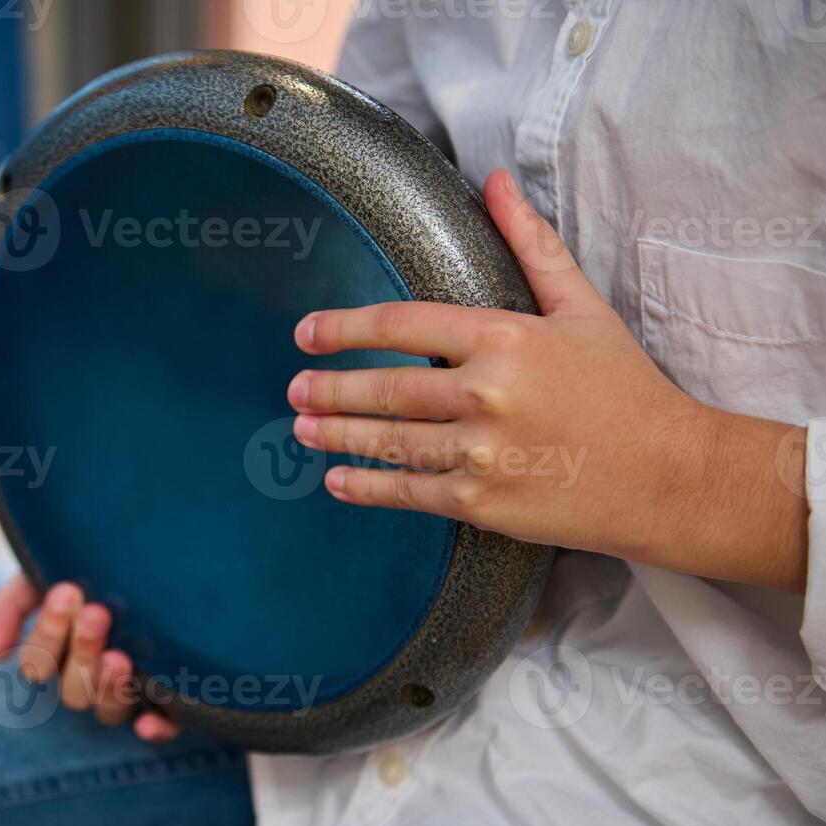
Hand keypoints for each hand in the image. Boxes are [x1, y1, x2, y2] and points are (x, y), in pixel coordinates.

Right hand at [0, 575, 182, 740]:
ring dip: (110, 690)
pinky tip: (148, 724)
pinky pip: (162, 726)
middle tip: (97, 613)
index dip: (49, 634)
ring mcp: (123, 693)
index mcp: (55, 657)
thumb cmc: (82, 575)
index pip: (39, 664)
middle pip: (73, 691)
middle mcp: (86, 680)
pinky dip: (156, 730)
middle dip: (83, 652)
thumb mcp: (38, 579)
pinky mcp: (165, 700)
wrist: (140, 562)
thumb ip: (10, 607)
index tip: (67, 590)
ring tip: (119, 658)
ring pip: (108, 711)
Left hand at [287, 169, 807, 591]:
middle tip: (294, 389)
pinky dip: (367, 487)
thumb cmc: (625, 388)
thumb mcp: (581, 307)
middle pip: (384, 388)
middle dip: (329, 389)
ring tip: (302, 428)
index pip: (401, 324)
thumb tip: (495, 180)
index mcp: (504, 338)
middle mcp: (487, 393)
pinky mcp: (484, 503)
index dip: (344, 329)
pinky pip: (409, 492)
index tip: (307, 334)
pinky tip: (337, 480)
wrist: (672, 475)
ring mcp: (483, 452)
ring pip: (389, 442)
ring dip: (336, 436)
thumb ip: (530, 245)